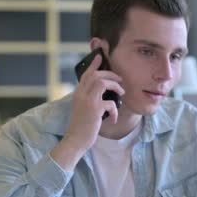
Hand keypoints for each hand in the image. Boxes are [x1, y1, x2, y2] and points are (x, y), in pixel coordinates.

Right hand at [50, 54, 124, 170]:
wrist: (75, 140)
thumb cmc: (81, 127)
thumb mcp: (82, 109)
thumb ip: (89, 99)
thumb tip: (104, 94)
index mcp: (78, 94)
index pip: (85, 74)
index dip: (94, 65)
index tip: (100, 56)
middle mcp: (81, 94)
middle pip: (96, 75)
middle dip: (110, 74)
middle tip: (119, 79)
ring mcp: (87, 101)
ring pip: (102, 82)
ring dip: (115, 86)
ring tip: (122, 92)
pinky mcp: (94, 109)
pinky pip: (110, 103)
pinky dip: (115, 109)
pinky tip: (113, 118)